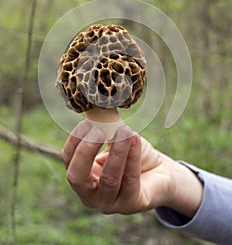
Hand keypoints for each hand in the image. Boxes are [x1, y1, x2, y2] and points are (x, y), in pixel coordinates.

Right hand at [62, 122, 202, 215]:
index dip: (75, 141)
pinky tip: (135, 139)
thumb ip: (107, 128)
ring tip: (124, 131)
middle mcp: (90, 194)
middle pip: (77, 177)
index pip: (68, 160)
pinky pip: (130, 180)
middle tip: (98, 131)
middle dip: (86, 152)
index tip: (87, 123)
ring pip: (109, 179)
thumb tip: (99, 108)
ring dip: (117, 152)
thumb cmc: (132, 153)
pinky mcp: (131, 204)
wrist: (160, 171)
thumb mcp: (116, 139)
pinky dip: (132, 157)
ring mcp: (110, 203)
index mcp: (82, 175)